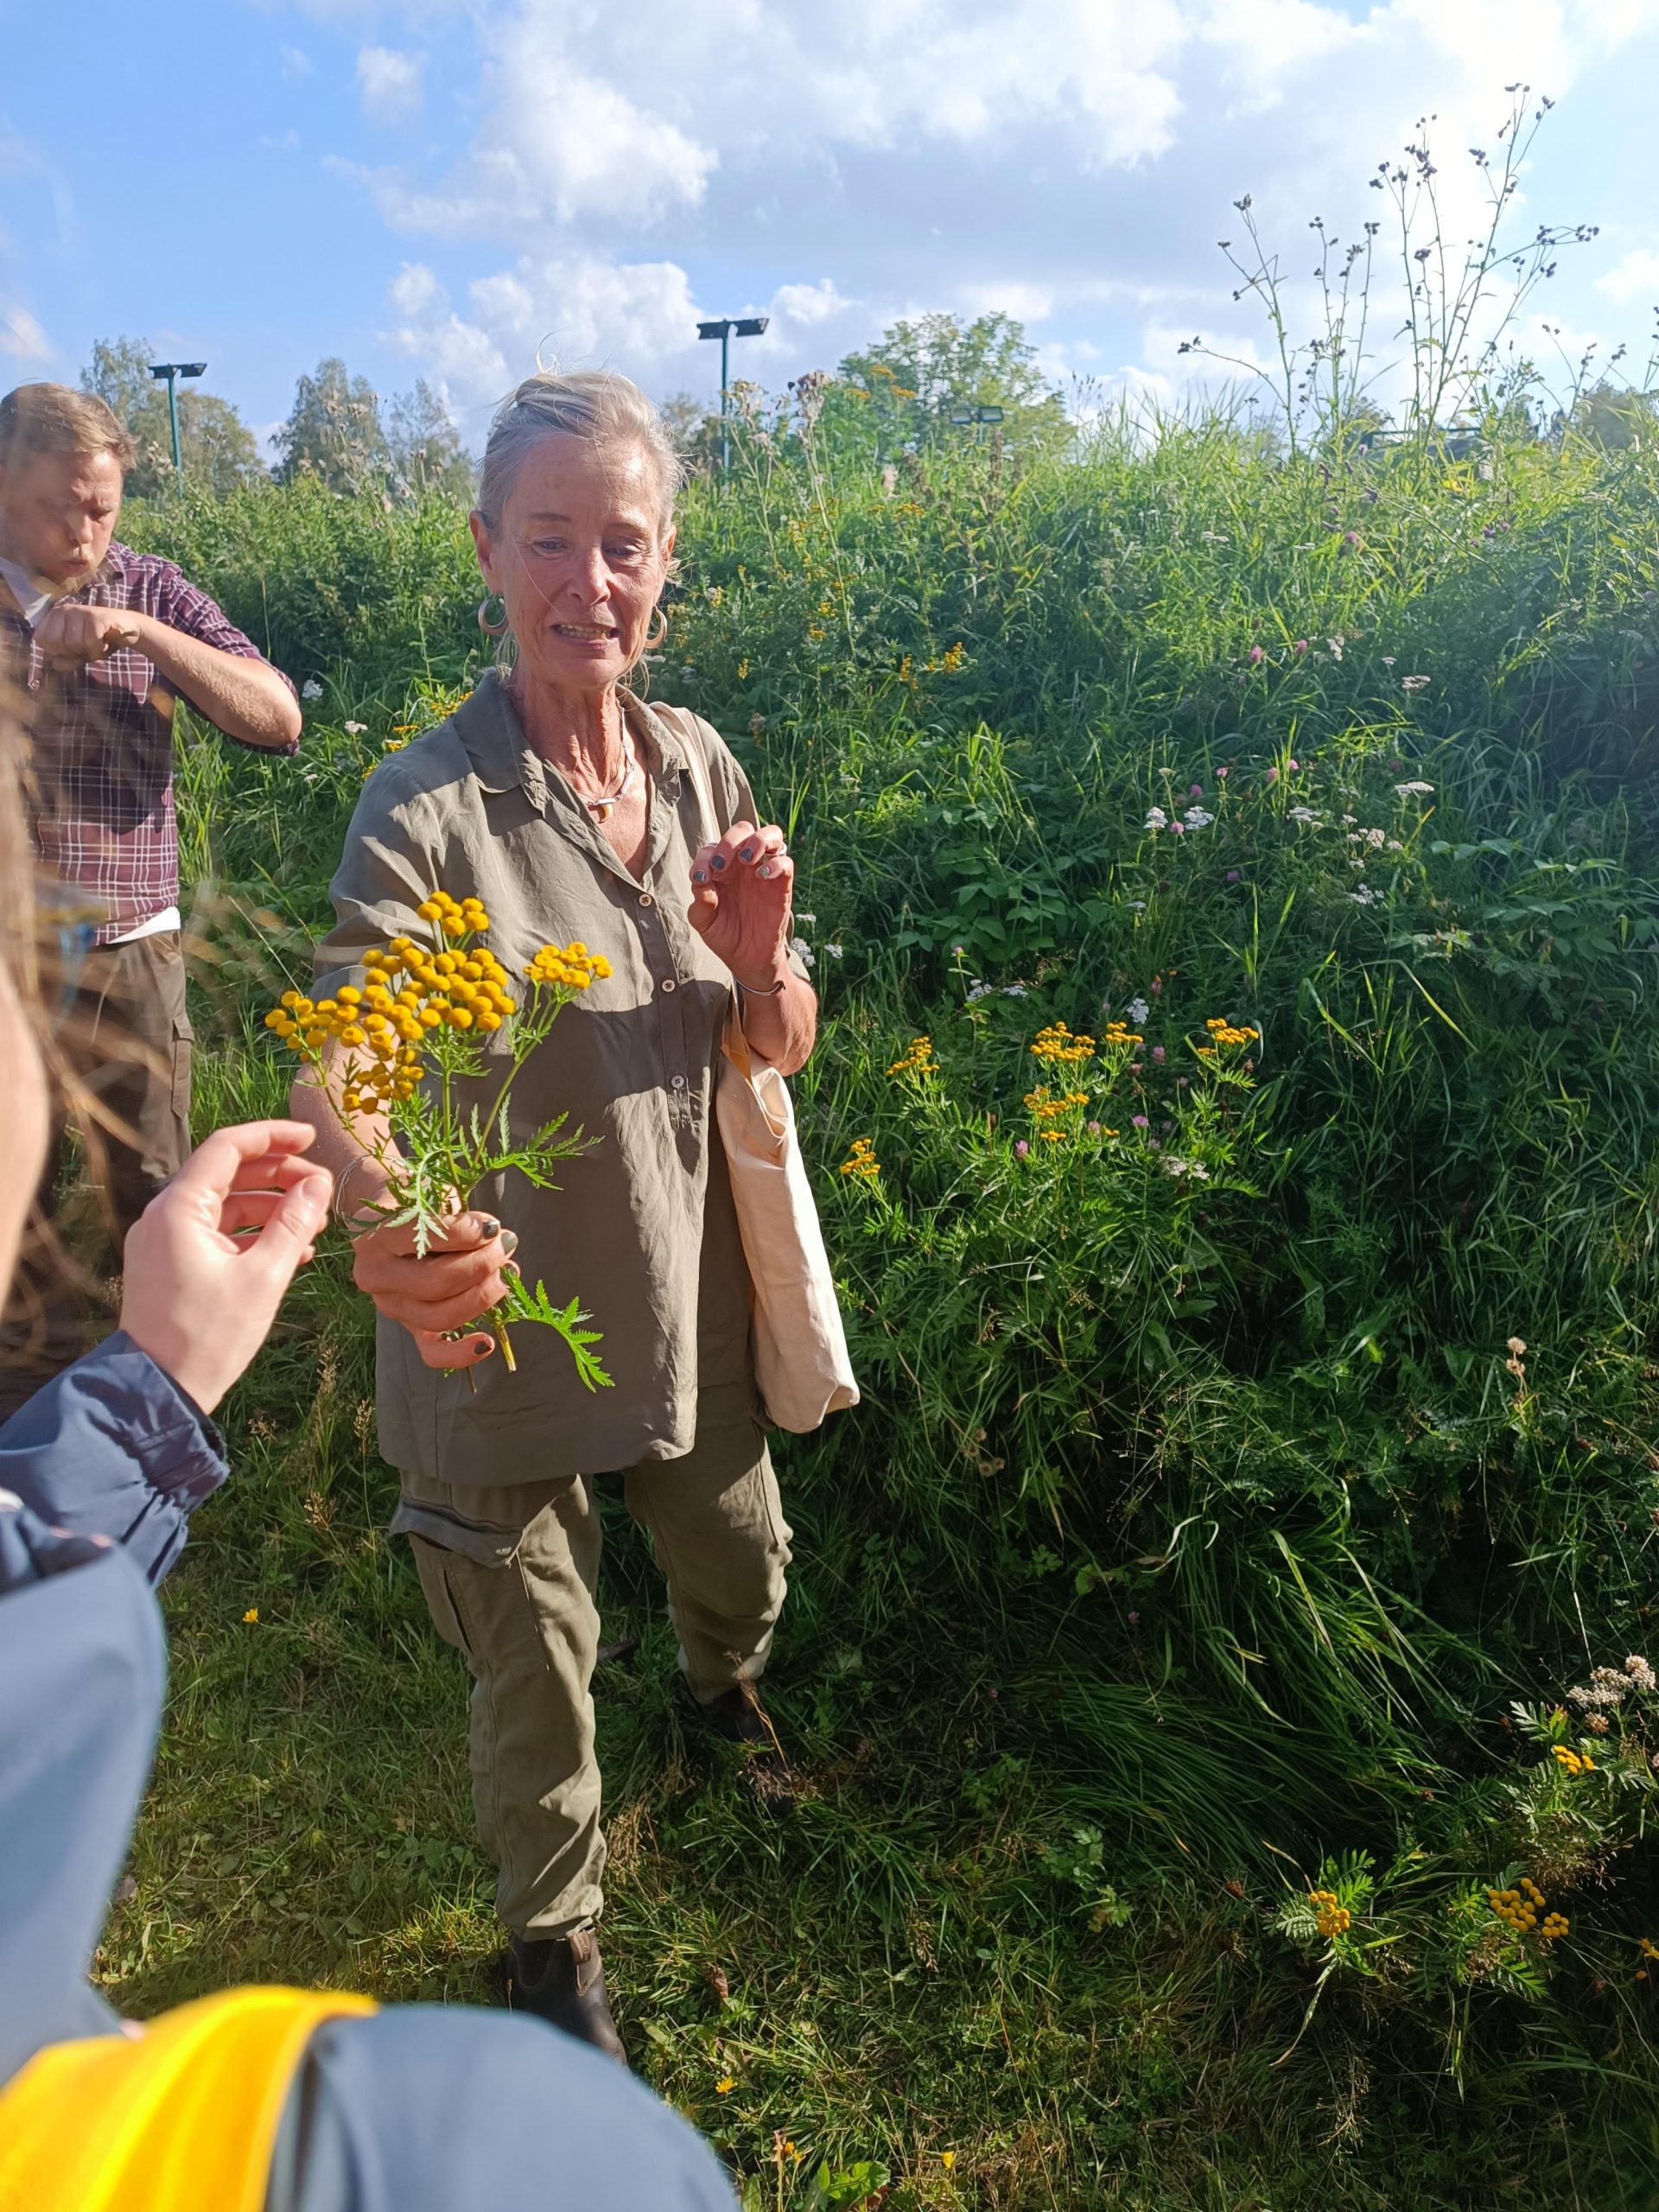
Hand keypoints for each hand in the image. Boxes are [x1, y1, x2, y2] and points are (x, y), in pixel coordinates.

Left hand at [34, 603, 142, 669]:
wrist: (128, 629)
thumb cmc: (99, 640)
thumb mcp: (79, 653)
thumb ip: (65, 660)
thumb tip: (55, 664)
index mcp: (54, 616)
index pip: (40, 638)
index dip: (56, 651)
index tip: (70, 650)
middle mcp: (64, 610)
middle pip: (55, 642)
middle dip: (71, 652)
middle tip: (84, 648)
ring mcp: (80, 611)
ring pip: (73, 642)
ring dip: (88, 651)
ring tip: (96, 645)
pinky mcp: (96, 616)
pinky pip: (90, 642)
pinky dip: (98, 650)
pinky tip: (104, 644)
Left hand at [119, 1121, 332, 1413]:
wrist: (160, 1391)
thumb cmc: (209, 1336)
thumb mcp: (263, 1278)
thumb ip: (293, 1223)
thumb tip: (319, 1184)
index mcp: (179, 1209)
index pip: (226, 1147)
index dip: (272, 1136)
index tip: (312, 1138)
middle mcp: (165, 1216)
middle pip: (227, 1173)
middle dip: (278, 1175)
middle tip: (322, 1186)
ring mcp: (164, 1240)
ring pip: (224, 1205)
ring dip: (270, 1207)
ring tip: (315, 1221)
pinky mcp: (170, 1264)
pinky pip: (215, 1233)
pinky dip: (251, 1233)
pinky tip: (291, 1250)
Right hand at [351, 1209, 513, 1370]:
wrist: (387, 1212)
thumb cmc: (416, 1201)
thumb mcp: (431, 1196)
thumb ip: (460, 1218)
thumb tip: (500, 1241)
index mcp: (373, 1236)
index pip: (424, 1241)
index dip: (466, 1234)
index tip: (491, 1225)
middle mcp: (374, 1275)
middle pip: (436, 1283)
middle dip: (481, 1264)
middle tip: (505, 1244)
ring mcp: (389, 1304)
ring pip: (440, 1316)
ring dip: (483, 1296)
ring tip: (504, 1273)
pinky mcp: (406, 1324)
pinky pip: (430, 1351)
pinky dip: (460, 1353)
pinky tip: (487, 1343)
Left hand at [687, 818, 794, 987]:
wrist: (747, 959)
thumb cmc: (724, 935)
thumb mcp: (704, 922)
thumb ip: (700, 902)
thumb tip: (702, 881)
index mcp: (721, 868)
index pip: (713, 847)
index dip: (705, 857)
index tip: (701, 878)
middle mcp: (743, 864)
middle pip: (743, 830)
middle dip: (731, 840)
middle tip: (722, 864)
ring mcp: (764, 871)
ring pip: (771, 835)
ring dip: (758, 840)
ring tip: (747, 859)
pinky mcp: (782, 884)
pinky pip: (785, 862)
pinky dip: (775, 863)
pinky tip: (762, 876)